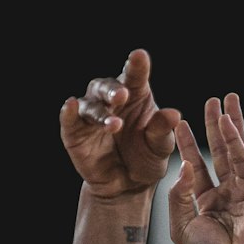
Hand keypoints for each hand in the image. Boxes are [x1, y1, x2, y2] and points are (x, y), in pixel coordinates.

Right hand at [59, 48, 179, 197]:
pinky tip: (71, 106)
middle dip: (113, 90)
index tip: (139, 56)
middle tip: (123, 96)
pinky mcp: (75, 133)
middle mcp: (110, 101)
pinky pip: (70, 120)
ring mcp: (90, 116)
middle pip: (107, 87)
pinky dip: (68, 112)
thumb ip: (163, 130)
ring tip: (114, 125)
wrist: (128, 187)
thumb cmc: (146, 159)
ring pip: (90, 105)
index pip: (134, 75)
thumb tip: (174, 114)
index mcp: (135, 94)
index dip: (136, 65)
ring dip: (100, 112)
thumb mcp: (160, 147)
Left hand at [167, 95, 243, 243]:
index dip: (189, 145)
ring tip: (224, 100)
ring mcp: (242, 190)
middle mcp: (225, 194)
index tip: (181, 124)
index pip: (196, 167)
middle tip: (209, 102)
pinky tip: (227, 121)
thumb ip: (178, 197)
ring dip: (228, 125)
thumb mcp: (182, 227)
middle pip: (217, 152)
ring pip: (233, 150)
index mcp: (206, 203)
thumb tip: (185, 166)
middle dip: (212, 127)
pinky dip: (235, 139)